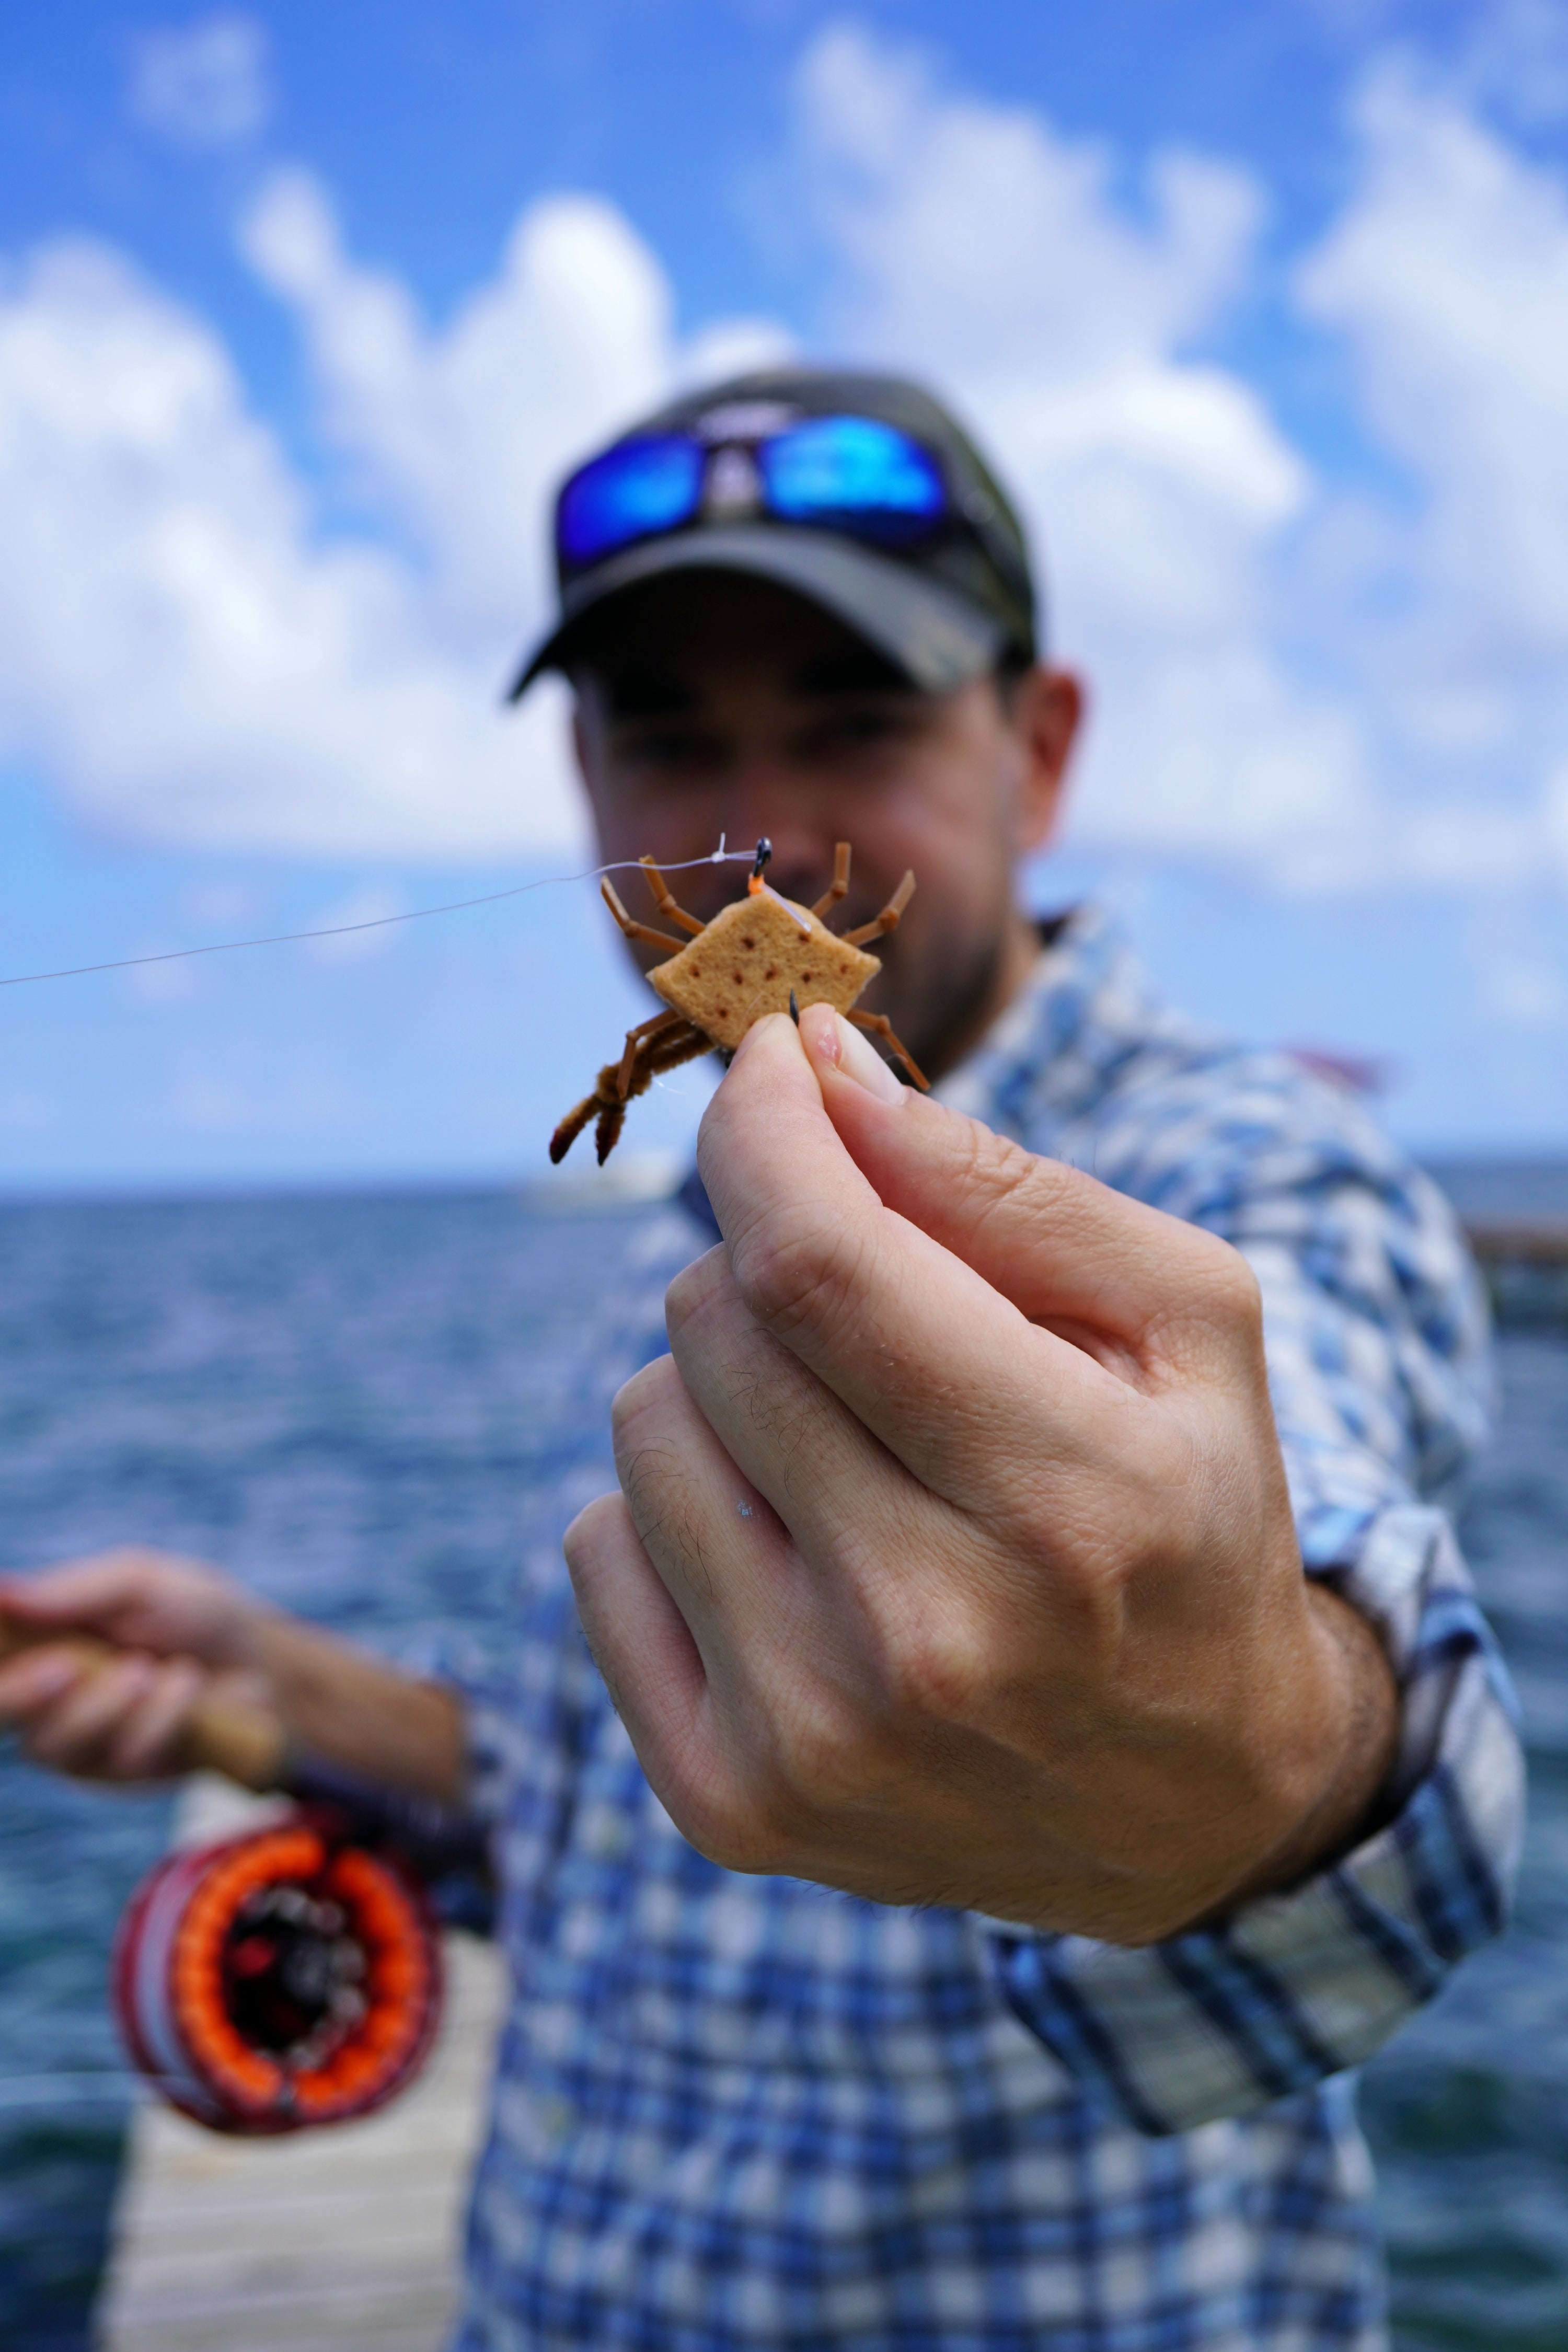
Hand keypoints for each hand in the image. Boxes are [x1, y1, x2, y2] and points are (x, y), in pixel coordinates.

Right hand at [0, 1547, 268, 1782]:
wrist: (261, 1660)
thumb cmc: (191, 1613)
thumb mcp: (139, 1583)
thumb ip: (73, 1592)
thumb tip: (1, 1592)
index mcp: (39, 1647)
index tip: (3, 1643)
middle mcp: (47, 1701)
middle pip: (4, 1715)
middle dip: (26, 1695)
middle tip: (65, 1666)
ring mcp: (82, 1744)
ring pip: (58, 1743)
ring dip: (109, 1703)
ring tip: (148, 1668)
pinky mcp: (124, 1773)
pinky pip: (124, 1755)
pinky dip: (160, 1716)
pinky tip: (186, 1685)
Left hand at [566, 1007, 1398, 1944]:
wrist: (1192, 1801)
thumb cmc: (1185, 1512)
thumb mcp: (1181, 1319)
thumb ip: (997, 1181)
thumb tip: (808, 1065)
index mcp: (1067, 1495)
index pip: (818, 1263)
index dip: (762, 1129)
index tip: (769, 1063)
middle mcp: (927, 1633)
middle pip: (716, 1324)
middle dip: (775, 1261)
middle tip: (875, 1319)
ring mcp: (811, 1735)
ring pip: (641, 1420)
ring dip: (724, 1389)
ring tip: (849, 1452)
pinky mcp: (725, 1802)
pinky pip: (594, 1546)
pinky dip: (676, 1508)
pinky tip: (794, 1553)